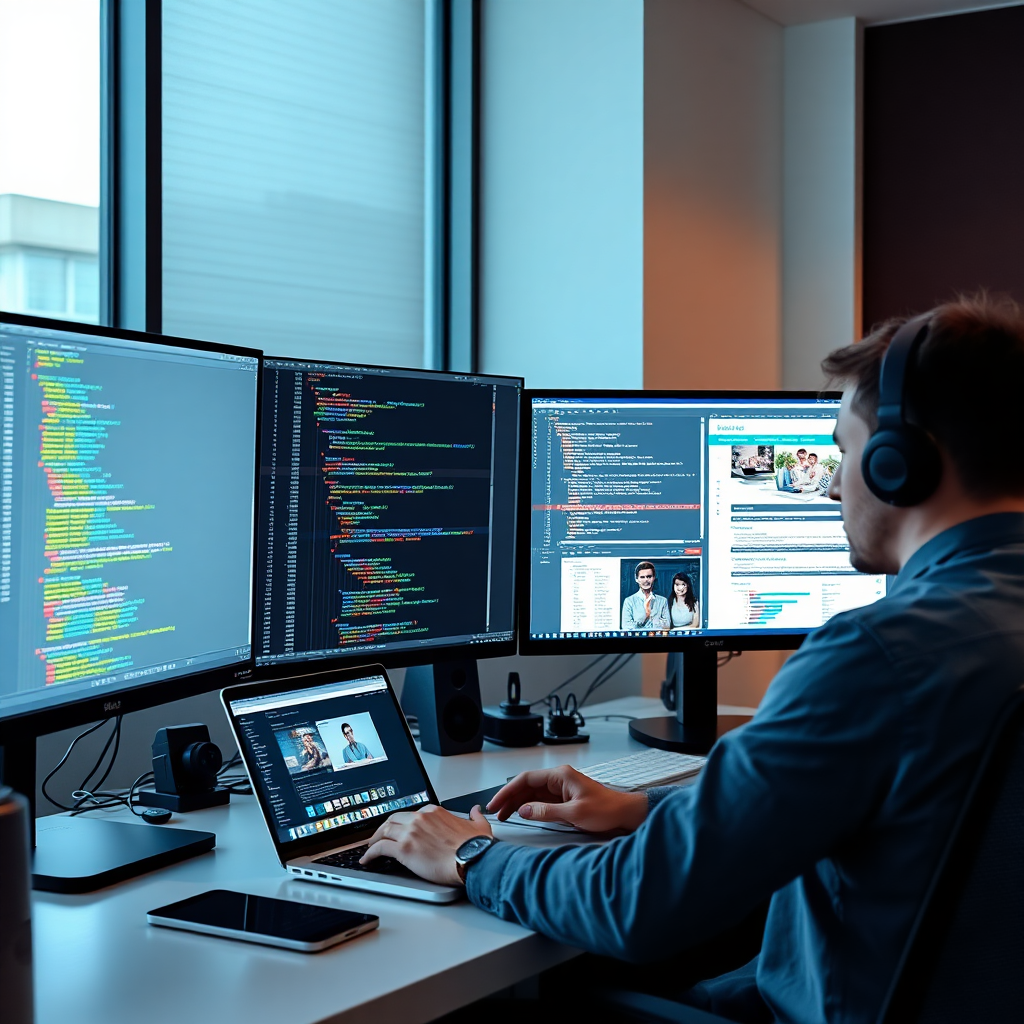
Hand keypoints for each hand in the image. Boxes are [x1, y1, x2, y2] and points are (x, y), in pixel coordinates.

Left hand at [360, 804, 491, 885]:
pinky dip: (370, 854)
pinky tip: (367, 859)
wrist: (472, 860)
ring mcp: (410, 833)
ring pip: (384, 831)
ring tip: (370, 848)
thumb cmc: (475, 847)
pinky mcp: (404, 849)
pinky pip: (381, 848)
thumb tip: (476, 810)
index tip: (399, 829)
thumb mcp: (478, 826)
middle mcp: (419, 819)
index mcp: (433, 812)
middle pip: (393, 820)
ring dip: (374, 840)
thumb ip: (475, 816)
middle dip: (383, 828)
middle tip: (379, 837)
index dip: (401, 823)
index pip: (409, 814)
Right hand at [487, 765, 647, 833]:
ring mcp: (561, 788)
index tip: (496, 802)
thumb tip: (524, 810)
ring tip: (505, 815)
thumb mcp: (574, 814)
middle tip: (496, 811)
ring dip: (518, 803)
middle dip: (510, 797)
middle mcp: (559, 779)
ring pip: (533, 793)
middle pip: (527, 785)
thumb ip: (546, 811)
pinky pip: (541, 800)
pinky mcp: (565, 799)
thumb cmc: (606, 809)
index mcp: (560, 775)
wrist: (624, 814)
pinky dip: (530, 807)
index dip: (508, 790)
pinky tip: (523, 814)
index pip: (526, 779)